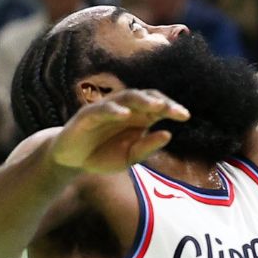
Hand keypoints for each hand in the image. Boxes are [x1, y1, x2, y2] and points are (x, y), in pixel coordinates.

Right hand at [49, 90, 189, 173]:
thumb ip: (147, 147)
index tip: (185, 116)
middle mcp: (124, 108)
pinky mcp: (87, 115)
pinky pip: (102, 109)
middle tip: (174, 111)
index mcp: (138, 116)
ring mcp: (106, 109)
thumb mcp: (128, 157)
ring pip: (126, 97)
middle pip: (146, 97)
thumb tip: (168, 135)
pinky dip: (114, 110)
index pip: (158, 105)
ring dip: (142, 101)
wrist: (71, 161)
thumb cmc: (103, 155)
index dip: (171, 107)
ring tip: (156, 107)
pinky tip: (125, 115)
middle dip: (161, 102)